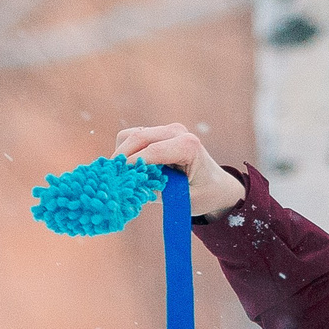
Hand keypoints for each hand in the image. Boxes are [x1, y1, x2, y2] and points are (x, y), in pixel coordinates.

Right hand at [116, 123, 244, 217]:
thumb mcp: (185, 198)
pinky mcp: (157, 133)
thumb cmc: (204, 193)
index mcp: (188, 145)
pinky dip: (125, 152)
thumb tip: (131, 188)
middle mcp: (176, 131)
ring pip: (130, 136)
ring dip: (122, 155)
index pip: (152, 151)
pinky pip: (132, 138)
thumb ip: (159, 192)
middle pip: (137, 138)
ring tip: (122, 177)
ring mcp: (166, 130)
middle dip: (121, 159)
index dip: (131, 166)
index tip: (117, 181)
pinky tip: (130, 170)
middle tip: (111, 180)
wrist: (216, 185)